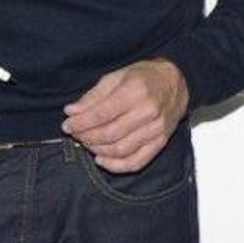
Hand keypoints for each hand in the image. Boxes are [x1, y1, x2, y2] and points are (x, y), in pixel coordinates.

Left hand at [63, 58, 188, 172]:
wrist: (176, 83)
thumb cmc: (144, 78)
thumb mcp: (116, 77)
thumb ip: (93, 96)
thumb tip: (72, 112)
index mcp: (136, 91)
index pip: (101, 114)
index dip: (80, 122)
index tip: (67, 124)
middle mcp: (148, 112)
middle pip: (109, 134)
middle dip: (86, 136)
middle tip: (75, 133)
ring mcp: (156, 130)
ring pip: (120, 150)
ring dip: (97, 150)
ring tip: (87, 142)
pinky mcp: (160, 142)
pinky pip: (136, 162)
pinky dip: (116, 166)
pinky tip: (101, 159)